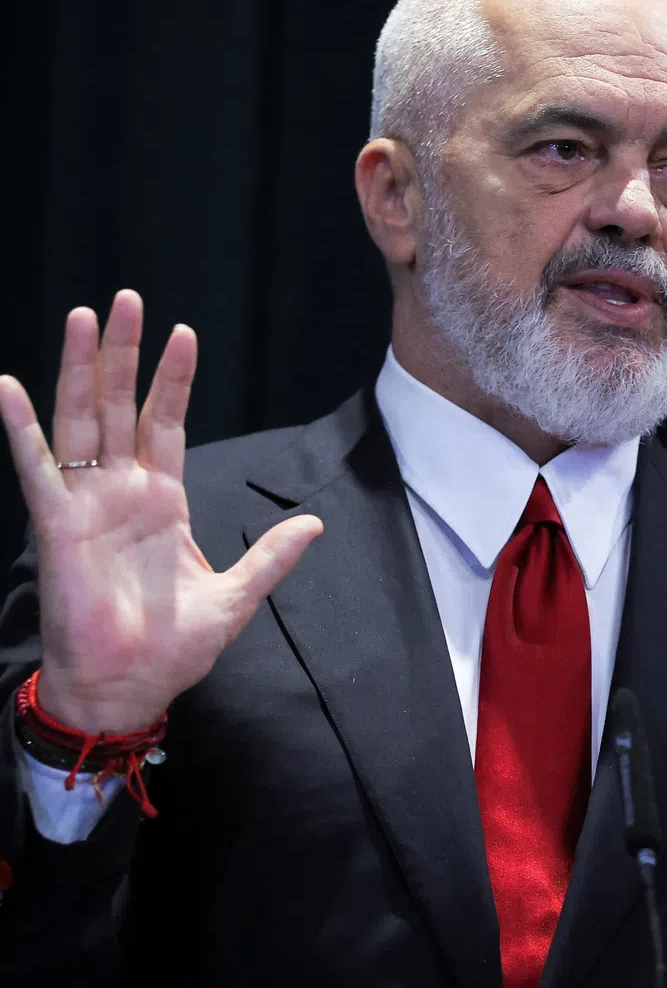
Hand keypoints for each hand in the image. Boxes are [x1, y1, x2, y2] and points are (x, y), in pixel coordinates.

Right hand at [0, 290, 322, 732]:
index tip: (183, 334)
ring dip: (81, 370)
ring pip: (82, 421)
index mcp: (162, 501)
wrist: (131, 688)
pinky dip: (22, 430)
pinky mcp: (57, 527)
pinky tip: (10, 386)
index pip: (167, 422)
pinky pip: (36, 470)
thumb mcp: (236, 595)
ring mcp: (88, 505)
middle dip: (124, 354)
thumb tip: (314, 524)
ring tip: (84, 318)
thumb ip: (271, 556)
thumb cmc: (173, 647)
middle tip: (126, 300)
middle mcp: (123, 493)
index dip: (174, 380)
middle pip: (121, 406)